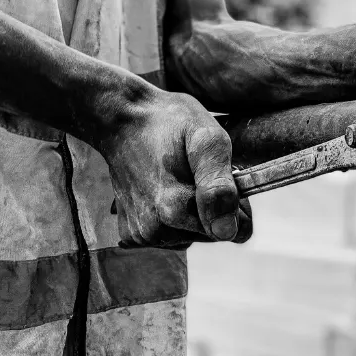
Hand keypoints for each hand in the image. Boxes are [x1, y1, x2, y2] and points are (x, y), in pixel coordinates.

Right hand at [97, 89, 251, 248]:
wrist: (122, 118)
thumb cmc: (169, 123)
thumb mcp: (206, 139)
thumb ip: (219, 186)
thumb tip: (227, 231)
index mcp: (174, 210)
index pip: (232, 232)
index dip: (233, 204)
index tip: (217, 176)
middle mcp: (154, 230)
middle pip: (210, 235)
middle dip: (211, 206)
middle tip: (195, 172)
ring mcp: (140, 235)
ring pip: (190, 236)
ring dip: (191, 211)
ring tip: (177, 177)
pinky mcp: (131, 234)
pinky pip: (169, 235)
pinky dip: (171, 217)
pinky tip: (161, 188)